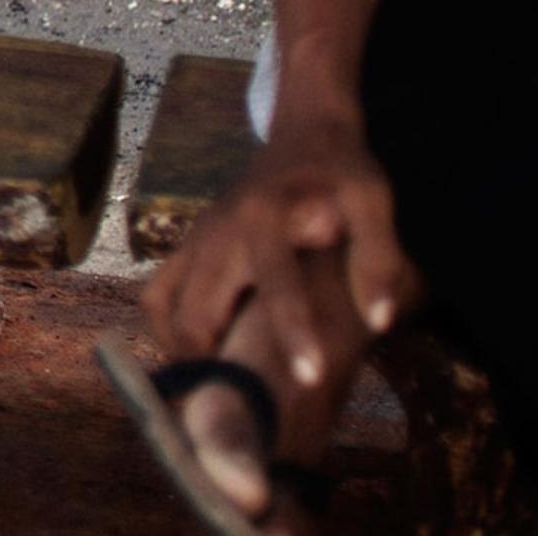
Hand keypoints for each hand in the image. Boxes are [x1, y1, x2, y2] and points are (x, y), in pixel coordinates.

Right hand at [146, 117, 415, 390]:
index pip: (274, 283)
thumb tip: (380, 320)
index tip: (311, 379)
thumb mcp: (374, 202)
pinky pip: (157, 294)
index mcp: (264, 216)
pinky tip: (201, 349)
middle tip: (254, 406)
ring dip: (187, 348)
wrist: (303, 132)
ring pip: (165, 307)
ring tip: (223, 384)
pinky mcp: (188, 245)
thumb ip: (378, 258)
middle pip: (198, 310)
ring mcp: (195, 237)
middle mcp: (217, 230)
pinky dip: (168, 327)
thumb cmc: (342, 170)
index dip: (292, 332)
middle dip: (221, 361)